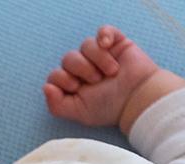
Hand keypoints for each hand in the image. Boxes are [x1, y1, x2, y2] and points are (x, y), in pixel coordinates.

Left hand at [43, 26, 184, 133]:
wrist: (139, 99)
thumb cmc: (110, 108)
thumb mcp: (80, 113)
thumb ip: (57, 105)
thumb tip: (45, 87)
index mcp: (74, 84)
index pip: (55, 75)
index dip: (62, 79)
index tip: (77, 88)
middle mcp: (85, 68)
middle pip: (68, 58)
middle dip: (80, 69)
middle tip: (96, 81)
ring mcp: (100, 55)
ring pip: (86, 45)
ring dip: (97, 59)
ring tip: (111, 72)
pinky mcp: (116, 43)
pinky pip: (103, 30)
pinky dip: (104, 35)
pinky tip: (108, 45)